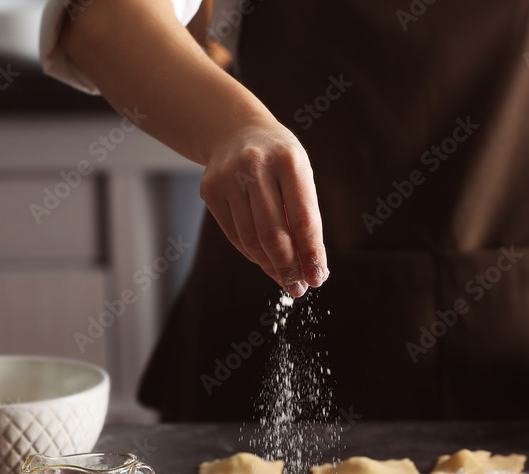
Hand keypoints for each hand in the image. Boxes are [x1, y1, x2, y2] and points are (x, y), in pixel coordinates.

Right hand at [200, 124, 328, 296]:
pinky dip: (252, 253)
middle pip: (274, 233)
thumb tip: (311, 266)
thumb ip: (305, 216)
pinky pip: (234, 234)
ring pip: (251, 239)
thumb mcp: (300, 175)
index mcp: (289, 160)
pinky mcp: (210, 189)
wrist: (237, 130)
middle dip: (289, 266)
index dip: (312, 253)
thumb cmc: (280, 160)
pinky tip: (265, 261)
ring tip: (284, 279)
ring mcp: (228, 177)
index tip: (318, 278)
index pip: (303, 219)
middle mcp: (256, 165)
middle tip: (299, 287)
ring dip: (270, 266)